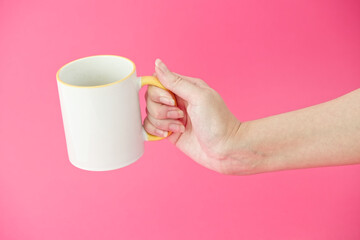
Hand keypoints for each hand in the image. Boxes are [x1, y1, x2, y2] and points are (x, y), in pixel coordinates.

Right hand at [144, 59, 241, 173]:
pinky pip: (150, 127)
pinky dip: (157, 131)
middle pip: (150, 99)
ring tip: (180, 127)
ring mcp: (172, 116)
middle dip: (161, 110)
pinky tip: (171, 134)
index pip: (157, 82)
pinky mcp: (169, 131)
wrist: (224, 149)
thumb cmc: (217, 122)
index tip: (171, 101)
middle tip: (180, 115)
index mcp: (184, 87)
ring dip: (163, 122)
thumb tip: (158, 64)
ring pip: (150, 114)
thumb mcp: (198, 96)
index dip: (158, 92)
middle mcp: (176, 100)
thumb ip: (176, 81)